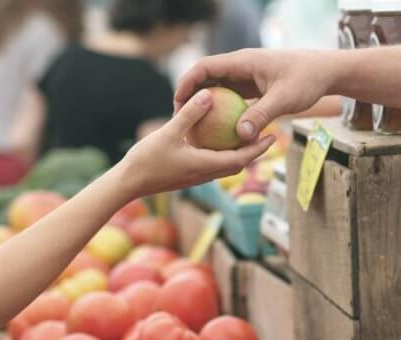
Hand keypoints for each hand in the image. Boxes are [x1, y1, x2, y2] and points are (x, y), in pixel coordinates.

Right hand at [116, 89, 274, 198]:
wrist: (128, 184)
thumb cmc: (146, 160)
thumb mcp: (169, 132)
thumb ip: (190, 114)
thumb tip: (208, 94)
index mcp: (206, 165)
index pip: (241, 158)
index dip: (259, 148)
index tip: (273, 136)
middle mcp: (205, 174)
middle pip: (238, 163)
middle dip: (254, 151)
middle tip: (267, 134)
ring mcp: (196, 176)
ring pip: (225, 165)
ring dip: (239, 153)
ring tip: (247, 135)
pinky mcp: (188, 175)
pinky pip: (212, 163)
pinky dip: (221, 153)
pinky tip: (217, 139)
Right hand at [174, 49, 337, 140]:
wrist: (325, 72)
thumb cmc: (307, 80)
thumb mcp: (284, 99)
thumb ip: (261, 115)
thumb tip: (240, 135)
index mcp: (243, 61)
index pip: (205, 67)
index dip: (187, 82)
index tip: (177, 102)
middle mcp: (241, 66)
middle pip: (206, 78)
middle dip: (190, 96)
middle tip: (179, 118)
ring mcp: (246, 76)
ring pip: (217, 88)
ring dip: (205, 105)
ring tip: (193, 126)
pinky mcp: (253, 87)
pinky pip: (231, 98)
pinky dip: (222, 111)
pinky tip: (218, 131)